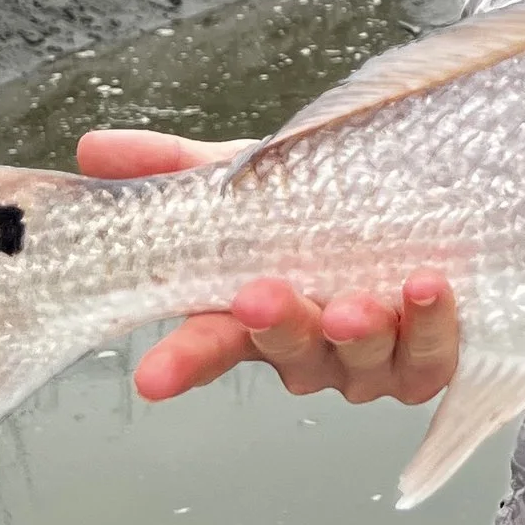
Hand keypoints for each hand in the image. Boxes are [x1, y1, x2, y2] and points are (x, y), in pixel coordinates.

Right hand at [76, 128, 461, 407]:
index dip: (182, 362)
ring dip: (356, 333)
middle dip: (277, 325)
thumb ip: (176, 164)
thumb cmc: (326, 202)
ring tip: (357, 304)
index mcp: (254, 312)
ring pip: (358, 362)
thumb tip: (95, 147)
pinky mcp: (427, 357)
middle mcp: (310, 345)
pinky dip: (430, 326)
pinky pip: (430, 357)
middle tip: (263, 296)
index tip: (153, 376)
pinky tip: (427, 289)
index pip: (208, 345)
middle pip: (287, 351)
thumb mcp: (249, 173)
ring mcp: (368, 358)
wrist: (422, 199)